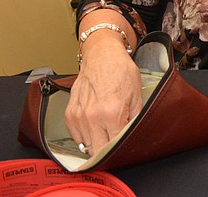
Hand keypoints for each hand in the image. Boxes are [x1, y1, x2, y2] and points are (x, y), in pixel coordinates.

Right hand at [65, 37, 141, 155]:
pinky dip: (86, 137)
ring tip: (106, 131)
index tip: (123, 148)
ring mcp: (79, 116)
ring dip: (97, 143)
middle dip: (108, 150)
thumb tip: (133, 138)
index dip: (121, 149)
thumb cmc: (121, 72)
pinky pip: (77, 137)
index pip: (115, 146)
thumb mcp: (137, 96)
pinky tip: (95, 127)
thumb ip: (135, 120)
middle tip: (115, 144)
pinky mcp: (70, 114)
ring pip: (87, 146)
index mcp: (112, 113)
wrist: (102, 56)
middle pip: (98, 151)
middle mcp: (92, 116)